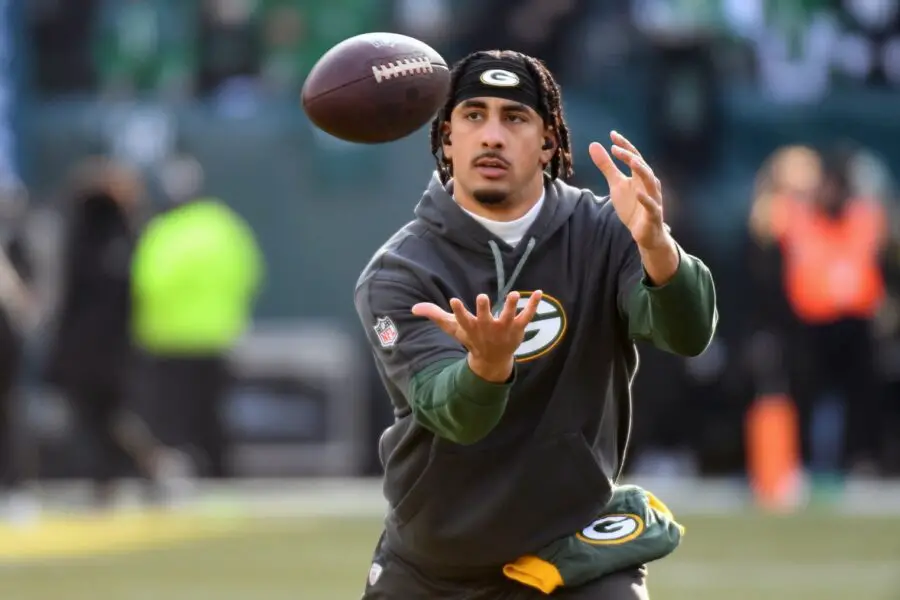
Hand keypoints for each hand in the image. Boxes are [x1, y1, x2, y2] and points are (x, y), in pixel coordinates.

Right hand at [411, 291, 542, 381]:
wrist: (492, 360)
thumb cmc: (471, 339)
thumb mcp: (453, 328)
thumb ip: (435, 316)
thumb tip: (414, 308)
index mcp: (471, 327)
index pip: (463, 318)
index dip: (458, 310)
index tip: (454, 301)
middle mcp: (487, 328)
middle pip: (485, 318)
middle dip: (484, 309)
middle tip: (482, 297)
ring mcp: (504, 328)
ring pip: (508, 316)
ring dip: (511, 306)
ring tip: (514, 294)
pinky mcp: (518, 328)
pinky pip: (527, 315)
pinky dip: (533, 305)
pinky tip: (540, 292)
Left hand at [589, 131, 667, 250]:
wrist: (644, 232)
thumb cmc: (632, 205)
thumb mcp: (616, 184)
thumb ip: (606, 166)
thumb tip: (594, 145)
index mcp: (639, 175)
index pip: (633, 156)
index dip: (624, 145)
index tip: (612, 134)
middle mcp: (648, 184)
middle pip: (642, 166)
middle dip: (630, 156)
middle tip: (615, 148)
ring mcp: (653, 198)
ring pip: (651, 182)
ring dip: (642, 171)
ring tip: (632, 161)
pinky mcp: (653, 214)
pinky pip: (651, 206)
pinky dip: (646, 199)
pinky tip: (638, 194)